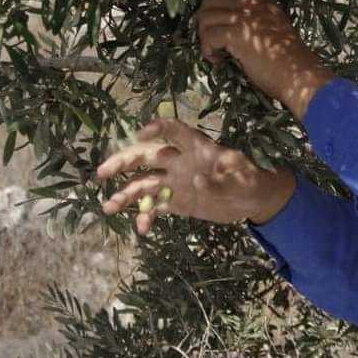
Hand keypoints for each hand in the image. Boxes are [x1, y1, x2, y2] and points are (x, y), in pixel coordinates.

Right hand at [96, 118, 295, 234]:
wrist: (254, 200)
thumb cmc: (251, 180)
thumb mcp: (241, 179)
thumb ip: (220, 180)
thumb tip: (197, 182)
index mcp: (197, 148)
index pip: (174, 131)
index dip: (157, 129)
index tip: (140, 135)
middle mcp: (181, 162)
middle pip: (147, 157)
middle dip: (123, 162)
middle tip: (102, 173)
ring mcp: (176, 183)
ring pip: (144, 184)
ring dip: (126, 194)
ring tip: (109, 207)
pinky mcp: (177, 202)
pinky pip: (155, 208)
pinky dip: (146, 217)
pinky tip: (142, 229)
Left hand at [196, 0, 334, 120]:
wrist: (299, 75)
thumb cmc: (291, 62)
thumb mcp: (276, 31)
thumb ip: (258, 23)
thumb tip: (234, 31)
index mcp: (263, 3)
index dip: (219, 7)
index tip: (220, 25)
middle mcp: (252, 5)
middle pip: (212, 0)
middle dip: (204, 20)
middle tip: (210, 39)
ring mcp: (243, 17)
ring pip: (206, 17)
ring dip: (204, 36)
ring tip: (214, 53)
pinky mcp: (236, 34)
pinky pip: (208, 36)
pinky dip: (207, 49)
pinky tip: (217, 61)